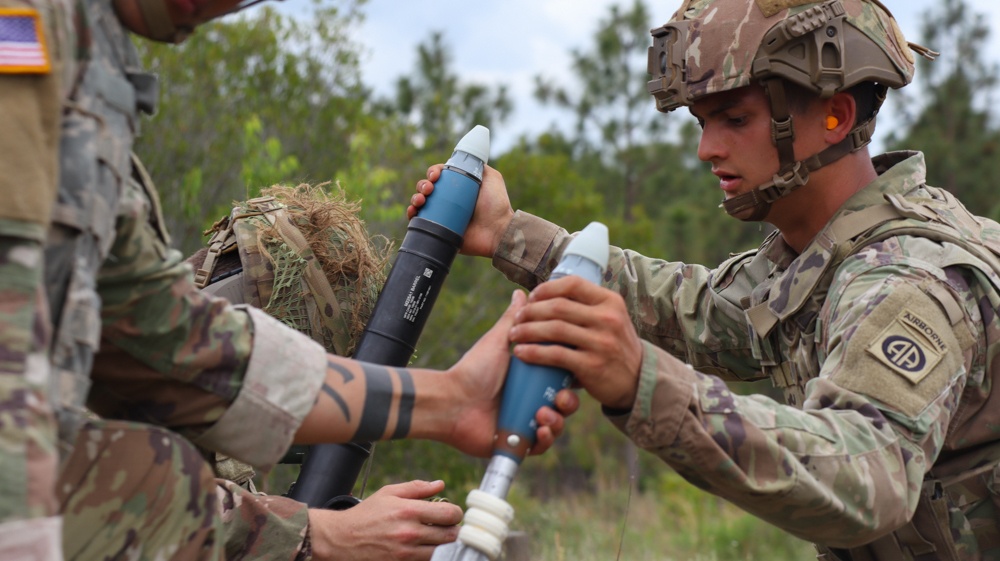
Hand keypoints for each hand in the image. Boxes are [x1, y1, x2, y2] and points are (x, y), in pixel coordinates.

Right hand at [307, 480, 461, 560]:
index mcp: (408, 511)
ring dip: (444, 545)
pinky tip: (426, 548)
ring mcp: (406, 553)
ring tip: (437, 538)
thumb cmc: (366, 514)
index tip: (451, 513)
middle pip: (451, 535)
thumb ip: (417, 488)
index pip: (450, 514)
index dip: (455, 513)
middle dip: (453, 530)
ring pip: (442, 552)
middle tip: (447, 527)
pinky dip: (431, 555)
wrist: (342, 540)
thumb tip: (440, 484)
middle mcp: (409, 533)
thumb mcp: (388, 493)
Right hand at [407, 164, 514, 257]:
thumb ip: (480, 167)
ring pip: (420, 202)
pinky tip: (414, 211)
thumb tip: (468, 158)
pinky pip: (418, 221)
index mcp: (457, 188)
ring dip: (415, 197)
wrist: (497, 230)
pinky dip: (412, 214)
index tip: (436, 175)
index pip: (438, 176)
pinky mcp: (438, 230)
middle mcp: (448, 200)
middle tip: (429, 189)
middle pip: (426, 187)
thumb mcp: (492, 178)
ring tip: (422, 200)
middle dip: (423, 185)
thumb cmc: (496, 205)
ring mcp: (442, 215)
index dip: (433, 172)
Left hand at [441, 290, 578, 456]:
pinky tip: (541, 429)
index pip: (560, 379)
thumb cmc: (474, 369)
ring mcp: (524, 422)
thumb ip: (515, 319)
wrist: (453, 400)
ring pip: (557, 426)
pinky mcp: (517, 443)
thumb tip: (523, 292)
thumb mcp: (500, 341)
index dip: (571, 377)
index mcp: (529, 379)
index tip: (571, 374)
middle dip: (568, 403)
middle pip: (564, 404)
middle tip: (559, 398)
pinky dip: (546, 439)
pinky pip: (541, 447)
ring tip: (544, 414)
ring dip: (558, 421)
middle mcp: (529, 401)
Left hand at [509, 277, 643, 409]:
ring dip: (527, 330)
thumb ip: (582, 305)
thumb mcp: (609, 319)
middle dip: (530, 311)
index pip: (572, 283)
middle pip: (558, 306)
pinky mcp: (592, 366)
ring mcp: (601, 342)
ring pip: (554, 328)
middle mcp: (608, 318)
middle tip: (516, 319)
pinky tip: (521, 353)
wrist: (637, 382)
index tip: (531, 298)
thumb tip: (540, 291)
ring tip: (514, 335)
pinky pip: (555, 355)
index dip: (546, 288)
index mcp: (610, 301)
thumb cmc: (613, 347)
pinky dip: (533, 353)